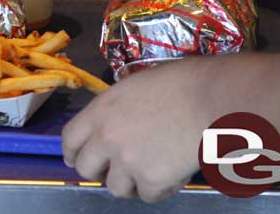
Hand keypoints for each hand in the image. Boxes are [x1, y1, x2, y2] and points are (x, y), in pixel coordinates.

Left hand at [62, 58, 210, 202]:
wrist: (210, 98)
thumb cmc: (178, 83)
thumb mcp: (133, 87)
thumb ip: (114, 110)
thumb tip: (113, 123)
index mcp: (99, 111)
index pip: (69, 139)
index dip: (73, 152)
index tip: (79, 158)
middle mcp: (106, 138)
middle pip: (86, 168)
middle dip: (99, 171)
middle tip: (116, 169)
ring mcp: (127, 161)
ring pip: (115, 188)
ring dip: (130, 183)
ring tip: (149, 169)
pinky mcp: (151, 179)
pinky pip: (148, 196)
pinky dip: (160, 189)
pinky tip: (172, 173)